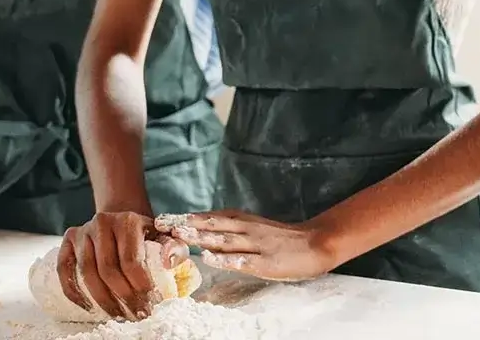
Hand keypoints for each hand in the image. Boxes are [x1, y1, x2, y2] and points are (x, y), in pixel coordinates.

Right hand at [58, 212, 186, 320]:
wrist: (120, 219)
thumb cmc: (144, 234)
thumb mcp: (164, 236)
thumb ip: (175, 248)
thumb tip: (170, 263)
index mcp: (128, 220)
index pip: (131, 260)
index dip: (140, 287)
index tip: (150, 305)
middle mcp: (103, 222)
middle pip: (108, 269)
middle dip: (123, 297)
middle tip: (136, 314)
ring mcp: (82, 230)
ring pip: (87, 272)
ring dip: (101, 299)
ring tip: (117, 314)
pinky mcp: (68, 239)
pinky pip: (64, 268)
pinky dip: (73, 291)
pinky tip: (88, 307)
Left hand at [164, 210, 337, 281]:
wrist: (316, 242)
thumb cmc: (282, 239)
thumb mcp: (254, 229)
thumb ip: (230, 232)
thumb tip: (202, 237)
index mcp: (243, 221)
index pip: (210, 217)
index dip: (186, 218)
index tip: (162, 219)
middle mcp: (247, 229)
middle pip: (213, 225)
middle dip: (187, 224)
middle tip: (163, 224)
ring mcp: (257, 244)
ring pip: (225, 239)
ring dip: (201, 236)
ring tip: (180, 235)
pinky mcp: (267, 261)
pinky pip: (244, 260)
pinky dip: (226, 258)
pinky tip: (211, 258)